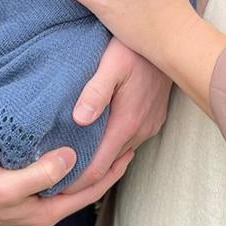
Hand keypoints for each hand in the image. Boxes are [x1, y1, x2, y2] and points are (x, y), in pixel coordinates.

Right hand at [0, 144, 133, 225]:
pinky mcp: (18, 183)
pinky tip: (67, 138)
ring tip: (102, 136)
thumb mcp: (8, 185)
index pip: (91, 191)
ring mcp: (30, 195)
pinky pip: (51, 169)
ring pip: (68, 177)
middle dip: (105, 165)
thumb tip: (74, 157)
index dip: (112, 171)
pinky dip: (64, 156)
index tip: (131, 148)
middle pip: (84, 185)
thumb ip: (42, 173)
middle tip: (124, 139)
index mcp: (46, 211)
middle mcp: (43, 206)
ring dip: (86, 159)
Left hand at [60, 38, 170, 193]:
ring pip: (119, 153)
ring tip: (72, 158)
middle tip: (55, 177)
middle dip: (84, 174)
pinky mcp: (154, 118)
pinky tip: (97, 137)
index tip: (54, 187)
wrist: (171, 37)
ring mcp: (150, 125)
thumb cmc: (135, 46)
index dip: (76, 182)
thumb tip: (80, 118)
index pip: (98, 168)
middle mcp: (141, 130)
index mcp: (127, 123)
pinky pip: (130, 140)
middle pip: (109, 165)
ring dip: (99, 158)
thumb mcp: (111, 63)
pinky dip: (112, 145)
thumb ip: (96, 91)